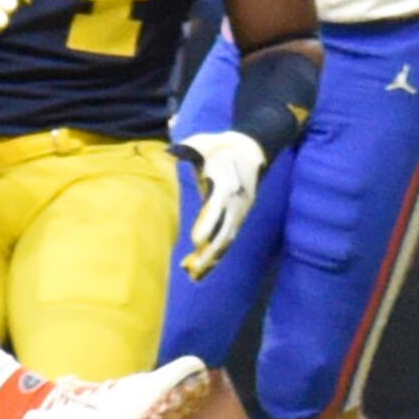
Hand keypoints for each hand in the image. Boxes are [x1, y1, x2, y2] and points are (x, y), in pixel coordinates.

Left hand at [177, 129, 265, 277]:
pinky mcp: (237, 220)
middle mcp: (236, 202)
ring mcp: (239, 213)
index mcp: (227, 182)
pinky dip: (214, 257)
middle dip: (209, 253)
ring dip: (211, 260)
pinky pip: (227, 241)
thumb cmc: (220, 147)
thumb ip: (187, 148)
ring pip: (226, 241)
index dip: (208, 224)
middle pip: (224, 232)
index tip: (196, 240)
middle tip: (192, 270)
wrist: (251, 151)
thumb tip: (167, 152)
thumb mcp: (204, 142)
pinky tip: (198, 270)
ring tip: (193, 276)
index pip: (218, 206)